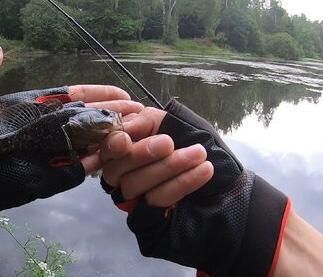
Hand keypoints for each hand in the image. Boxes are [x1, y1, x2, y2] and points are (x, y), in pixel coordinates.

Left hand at [0, 43, 142, 242]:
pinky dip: (89, 164)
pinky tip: (109, 156)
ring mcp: (38, 157)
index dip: (94, 94)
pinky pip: (68, 173)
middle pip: (81, 120)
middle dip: (111, 115)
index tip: (119, 91)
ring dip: (107, 138)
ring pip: (81, 145)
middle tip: (139, 110)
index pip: (67, 98)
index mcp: (23, 109)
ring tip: (136, 130)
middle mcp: (36, 132)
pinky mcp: (35, 180)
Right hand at [99, 101, 289, 276]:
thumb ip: (151, 120)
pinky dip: (180, 184)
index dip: (111, 142)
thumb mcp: (183, 126)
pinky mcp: (147, 225)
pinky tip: (204, 170)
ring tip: (199, 154)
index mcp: (131, 152)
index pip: (108, 147)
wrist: (238, 194)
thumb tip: (124, 125)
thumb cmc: (209, 156)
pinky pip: (154, 202)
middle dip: (141, 153)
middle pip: (115, 168)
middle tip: (169, 143)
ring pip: (133, 185)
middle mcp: (127, 178)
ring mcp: (135, 203)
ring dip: (168, 166)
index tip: (125, 137)